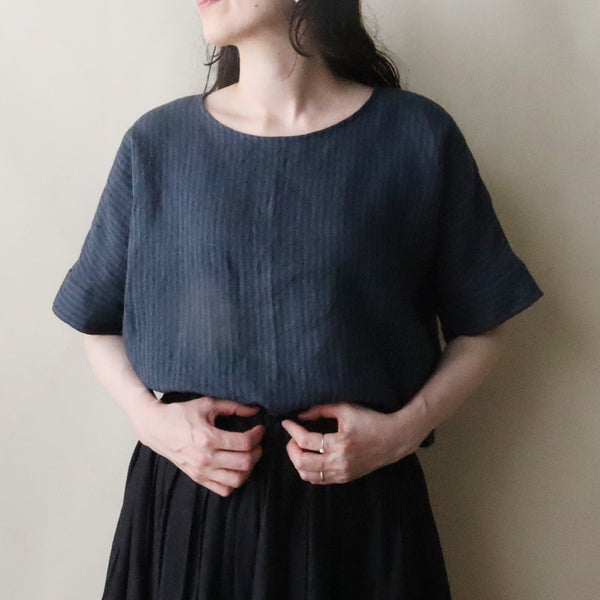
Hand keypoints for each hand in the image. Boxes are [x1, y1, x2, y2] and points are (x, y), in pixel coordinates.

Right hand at [133, 395, 264, 496]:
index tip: (259, 429)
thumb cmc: (181, 413)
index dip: (257, 436)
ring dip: (249, 468)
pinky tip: (236, 468)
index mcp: (207, 438)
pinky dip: (235, 482)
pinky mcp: (197, 478)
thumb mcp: (207, 404)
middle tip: (257, 442)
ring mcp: (200, 471)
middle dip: (257, 451)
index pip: (243, 443)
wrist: (156, 428)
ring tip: (248, 455)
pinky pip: (223, 490)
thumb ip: (233, 406)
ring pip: (236, 480)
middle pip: (244, 463)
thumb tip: (255, 410)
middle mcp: (205, 458)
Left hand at [281, 401, 428, 484]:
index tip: (286, 422)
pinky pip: (318, 480)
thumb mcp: (346, 409)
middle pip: (302, 463)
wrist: (394, 439)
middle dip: (291, 449)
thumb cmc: (371, 420)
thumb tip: (300, 414)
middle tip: (292, 437)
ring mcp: (342, 473)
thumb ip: (321, 409)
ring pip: (307, 475)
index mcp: (340, 443)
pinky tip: (310, 457)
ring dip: (298, 461)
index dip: (292, 430)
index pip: (306, 441)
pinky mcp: (345, 478)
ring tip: (299, 447)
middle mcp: (340, 461)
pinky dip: (308, 470)